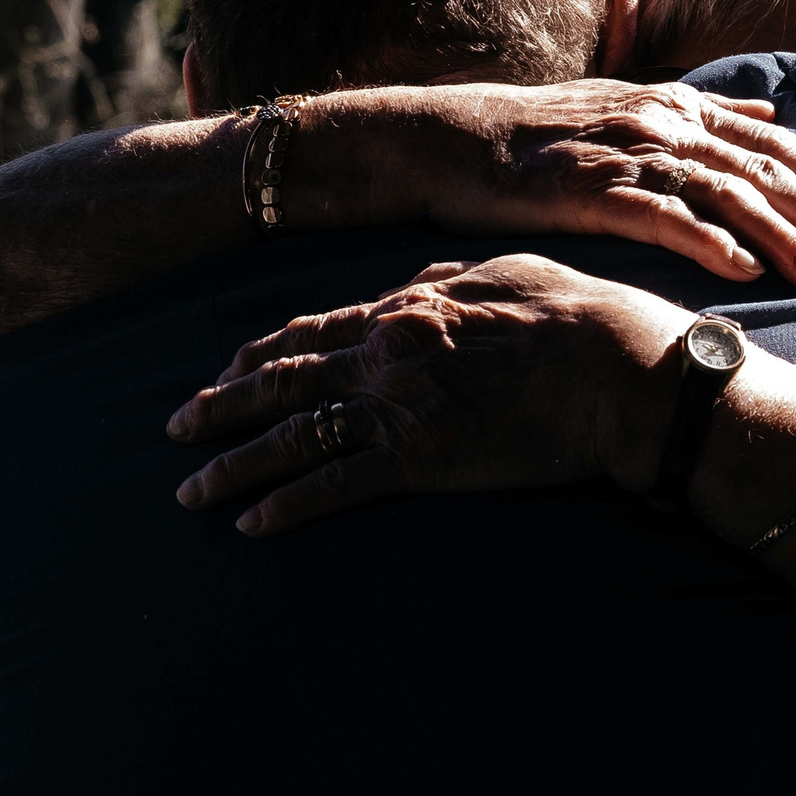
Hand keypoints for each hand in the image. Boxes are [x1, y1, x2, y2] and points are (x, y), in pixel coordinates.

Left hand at [167, 254, 691, 534]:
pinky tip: (251, 524)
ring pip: (290, 436)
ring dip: (233, 464)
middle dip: (220, 406)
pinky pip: (333, 485)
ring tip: (191, 491)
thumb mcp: (507, 271)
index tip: (223, 371)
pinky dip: (285, 505)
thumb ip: (448, 280)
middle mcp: (385, 351)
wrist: (620, 369)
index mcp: (406, 305)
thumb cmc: (580, 317)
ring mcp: (398, 406)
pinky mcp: (418, 460)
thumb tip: (414, 284)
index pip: (311, 329)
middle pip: (281, 380)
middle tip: (175, 428)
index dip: (258, 353)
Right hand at [317, 81, 795, 291]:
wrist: (456, 140)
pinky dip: (711, 244)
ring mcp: (631, 155)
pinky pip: (666, 219)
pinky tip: (746, 274)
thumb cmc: (541, 133)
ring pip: (731, 198)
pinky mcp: (596, 192)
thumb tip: (765, 109)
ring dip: (786, 241)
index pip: (771, 142)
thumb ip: (702, 110)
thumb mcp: (629, 106)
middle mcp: (665, 123)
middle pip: (766, 173)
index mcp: (677, 105)